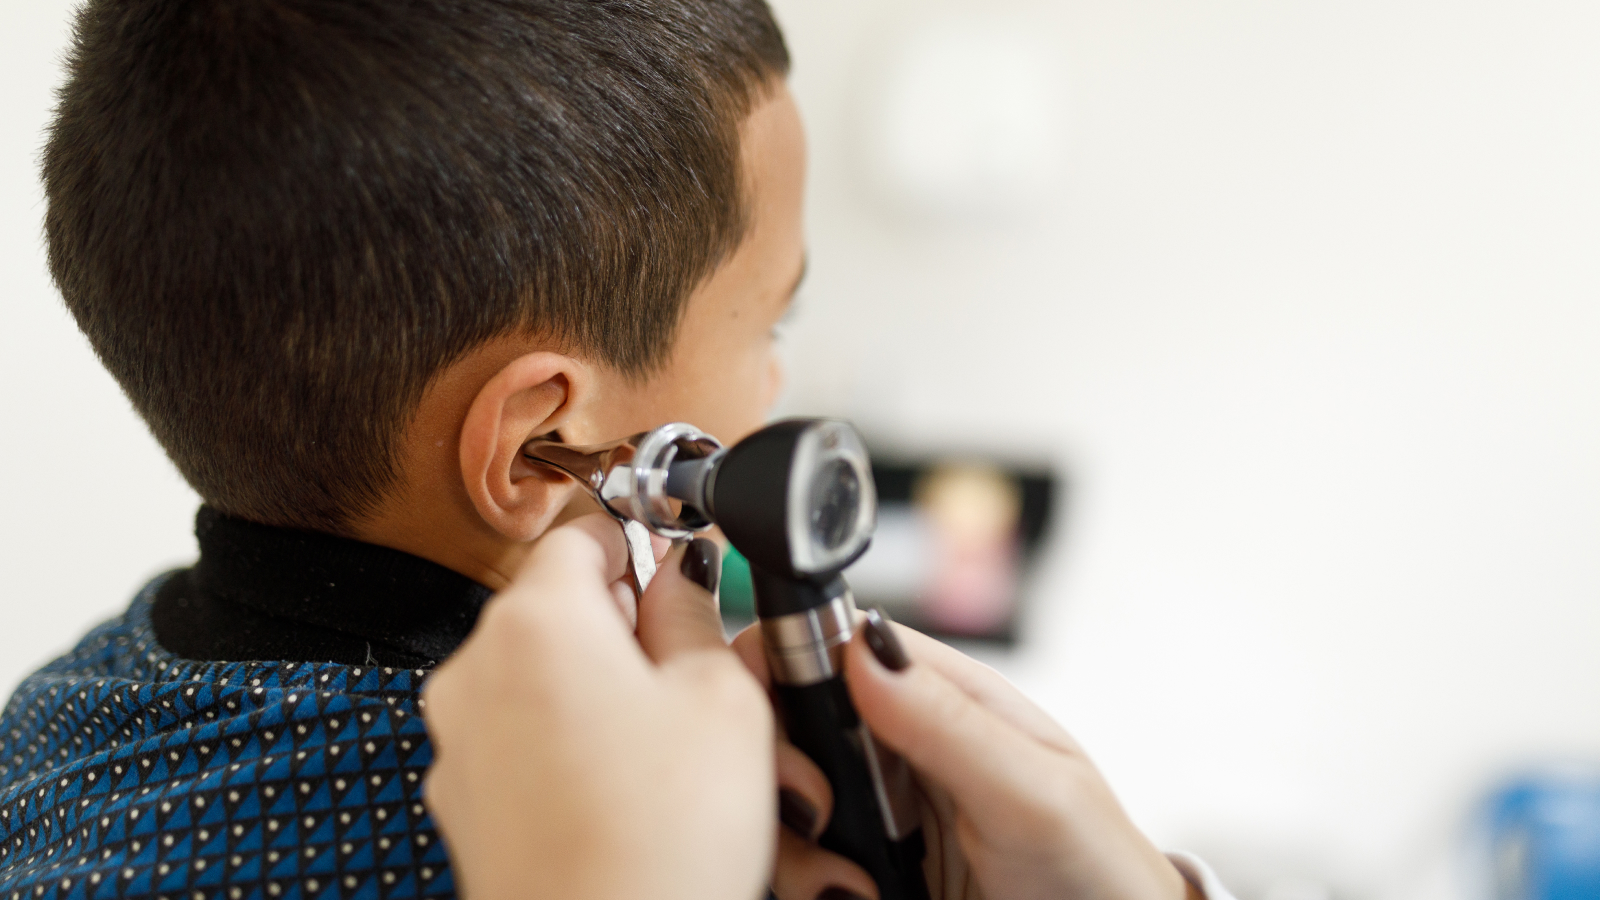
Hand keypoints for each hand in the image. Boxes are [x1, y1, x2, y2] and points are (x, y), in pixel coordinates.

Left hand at [422, 515, 775, 899]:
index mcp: (536, 620)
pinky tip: (623, 789)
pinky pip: (520, 738)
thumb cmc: (661, 837)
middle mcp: (475, 669)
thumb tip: (682, 571)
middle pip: (555, 606)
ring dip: (598, 688)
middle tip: (695, 671)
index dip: (640, 542)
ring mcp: (459, 739)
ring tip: (667, 744)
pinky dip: (567, 744)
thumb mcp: (721, 697)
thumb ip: (695, 613)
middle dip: (624, 625)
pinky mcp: (462, 800)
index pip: (582, 531)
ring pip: (539, 676)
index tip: (679, 570)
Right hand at [735, 611, 1198, 899]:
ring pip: (776, 800)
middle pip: (782, 721)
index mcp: (936, 694)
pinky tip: (850, 898)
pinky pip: (794, 864)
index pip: (826, 643)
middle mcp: (890, 745)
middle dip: (779, 770)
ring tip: (850, 888)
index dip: (780, 669)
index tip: (784, 730)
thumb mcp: (1034, 793)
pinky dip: (801, 882)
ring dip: (792, 846)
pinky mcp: (856, 869)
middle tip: (819, 820)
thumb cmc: (1097, 869)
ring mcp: (870, 810)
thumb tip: (865, 646)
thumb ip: (948, 722)